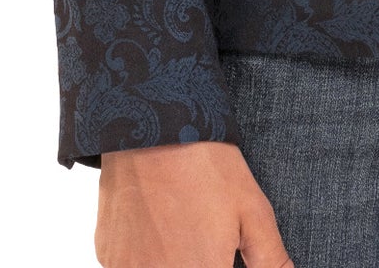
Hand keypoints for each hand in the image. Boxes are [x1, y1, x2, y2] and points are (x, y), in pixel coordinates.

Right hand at [96, 140, 293, 267]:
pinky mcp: (107, 255)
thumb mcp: (253, 212)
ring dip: (169, 258)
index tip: (221, 253)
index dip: (220, 264)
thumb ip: (271, 261)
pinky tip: (155, 222)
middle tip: (201, 237)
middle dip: (195, 258)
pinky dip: (143, 254)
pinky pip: (128, 266)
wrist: (154, 125)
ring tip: (179, 225)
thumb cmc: (207, 166)